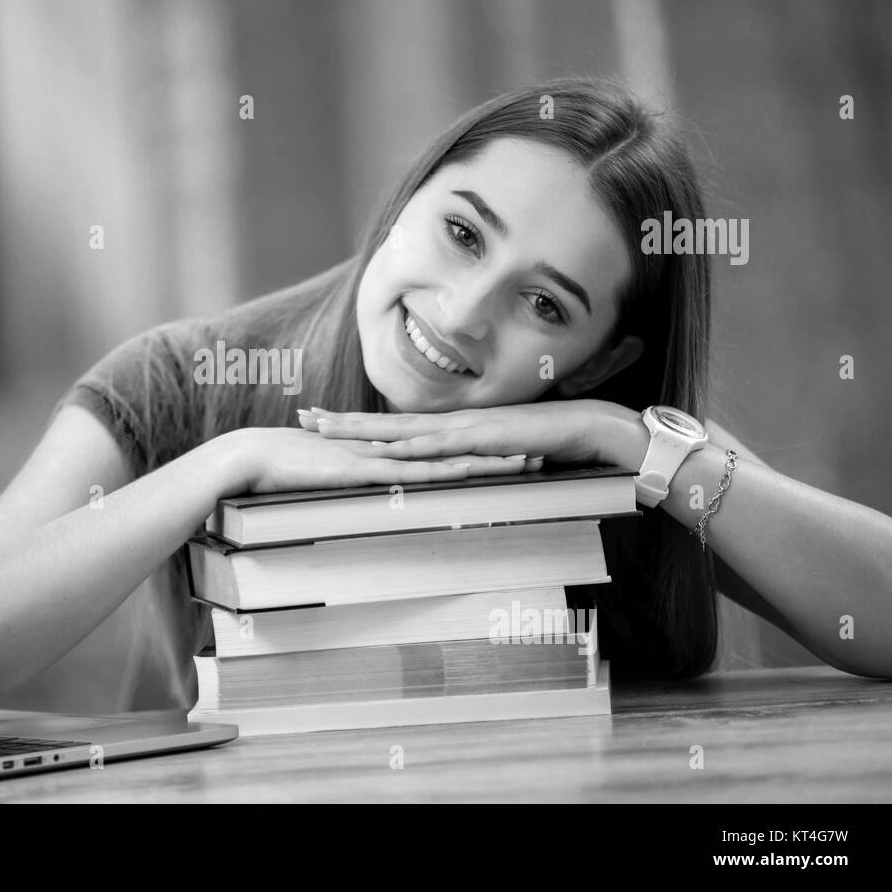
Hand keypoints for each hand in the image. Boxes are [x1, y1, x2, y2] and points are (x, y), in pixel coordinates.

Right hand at [218, 426, 535, 495]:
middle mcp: (389, 450)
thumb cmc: (282, 473)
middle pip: (453, 450)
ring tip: (525, 462)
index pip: (439, 452)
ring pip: (444, 458)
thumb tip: (365, 498)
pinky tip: (471, 474)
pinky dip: (443, 472)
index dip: (473, 452)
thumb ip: (349, 486)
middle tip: (539, 453)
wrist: (251, 458)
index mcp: (384, 453)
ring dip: (484, 460)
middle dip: (496, 452)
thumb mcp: (328, 482)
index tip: (507, 455)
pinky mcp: (364, 470)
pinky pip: (412, 472)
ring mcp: (379, 457)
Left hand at [296, 399, 640, 468]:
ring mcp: (464, 429)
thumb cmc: (547, 441)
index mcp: (451, 428)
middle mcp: (450, 424)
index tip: (323, 421)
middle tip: (302, 417)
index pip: (394, 427)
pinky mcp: (484, 439)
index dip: (358, 424)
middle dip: (342, 422)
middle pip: (385, 424)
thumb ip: (472, 462)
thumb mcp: (498, 456)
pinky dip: (410, 446)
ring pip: (400, 430)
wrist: (589, 426)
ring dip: (362, 431)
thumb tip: (451, 474)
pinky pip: (441, 445)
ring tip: (324, 429)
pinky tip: (384, 449)